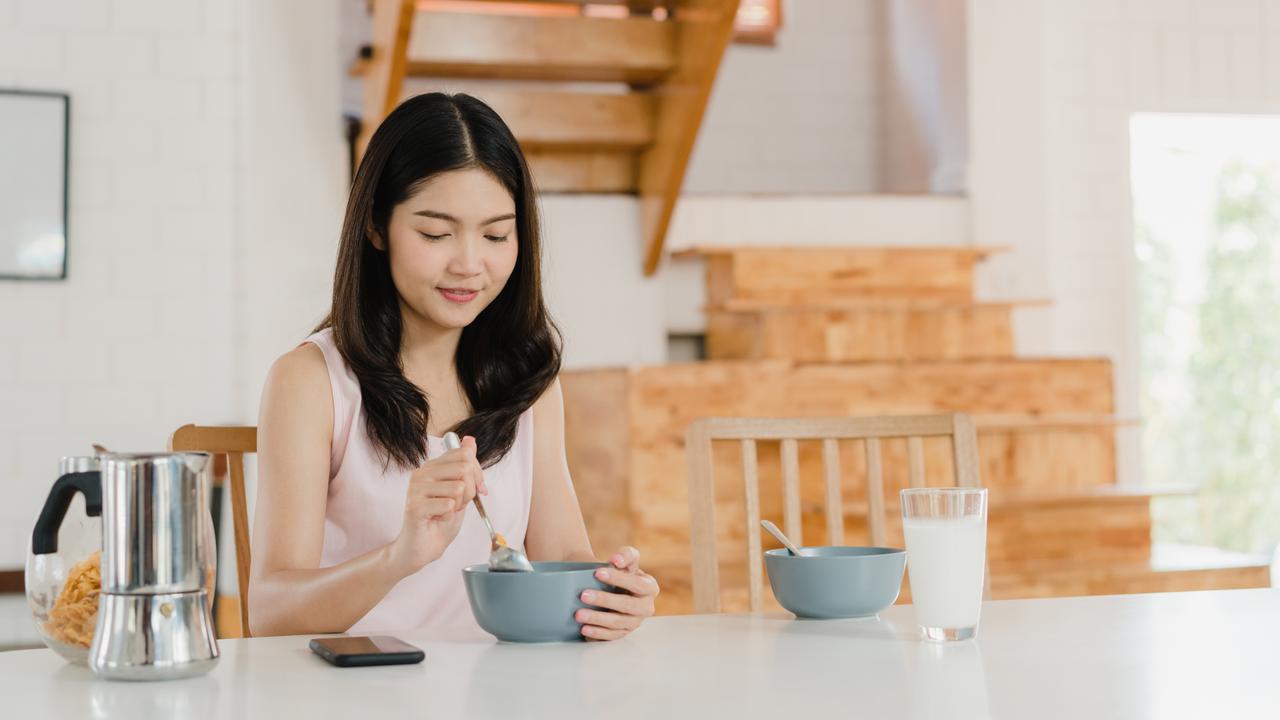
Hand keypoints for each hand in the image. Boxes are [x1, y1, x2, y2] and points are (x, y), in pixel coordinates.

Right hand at [388, 435, 485, 576]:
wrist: (423, 548)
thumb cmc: (440, 519)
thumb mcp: (460, 490)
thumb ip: (465, 466)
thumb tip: (470, 440)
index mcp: (432, 466)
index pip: (465, 454)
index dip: (477, 474)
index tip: (477, 489)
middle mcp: (422, 473)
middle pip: (464, 469)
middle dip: (469, 492)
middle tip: (455, 504)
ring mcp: (416, 488)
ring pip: (459, 488)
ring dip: (457, 506)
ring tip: (443, 512)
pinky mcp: (415, 506)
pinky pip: (449, 505)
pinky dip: (449, 516)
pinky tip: (436, 519)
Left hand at [575, 546, 658, 640]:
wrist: (608, 585)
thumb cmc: (618, 571)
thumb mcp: (625, 559)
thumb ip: (626, 554)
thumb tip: (616, 560)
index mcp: (650, 587)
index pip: (637, 584)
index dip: (619, 578)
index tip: (597, 572)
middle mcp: (646, 607)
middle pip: (627, 606)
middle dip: (605, 600)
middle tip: (583, 595)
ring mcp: (635, 622)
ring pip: (618, 623)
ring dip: (597, 619)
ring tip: (579, 614)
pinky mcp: (623, 633)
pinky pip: (611, 636)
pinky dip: (597, 633)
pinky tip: (584, 629)